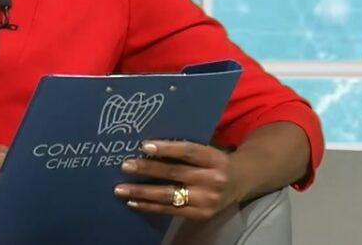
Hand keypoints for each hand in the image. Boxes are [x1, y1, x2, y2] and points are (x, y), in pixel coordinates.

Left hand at [113, 141, 246, 221]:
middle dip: (148, 170)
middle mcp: (213, 179)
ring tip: (120, 188)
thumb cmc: (214, 161)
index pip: (188, 152)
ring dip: (142, 192)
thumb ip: (184, 149)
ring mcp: (207, 200)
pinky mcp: (201, 215)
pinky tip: (133, 201)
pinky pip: (170, 211)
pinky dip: (149, 206)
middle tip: (125, 165)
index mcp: (214, 158)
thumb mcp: (207, 150)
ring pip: (169, 195)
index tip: (144, 145)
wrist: (241, 182)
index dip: (166, 149)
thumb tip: (146, 145)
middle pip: (175, 173)